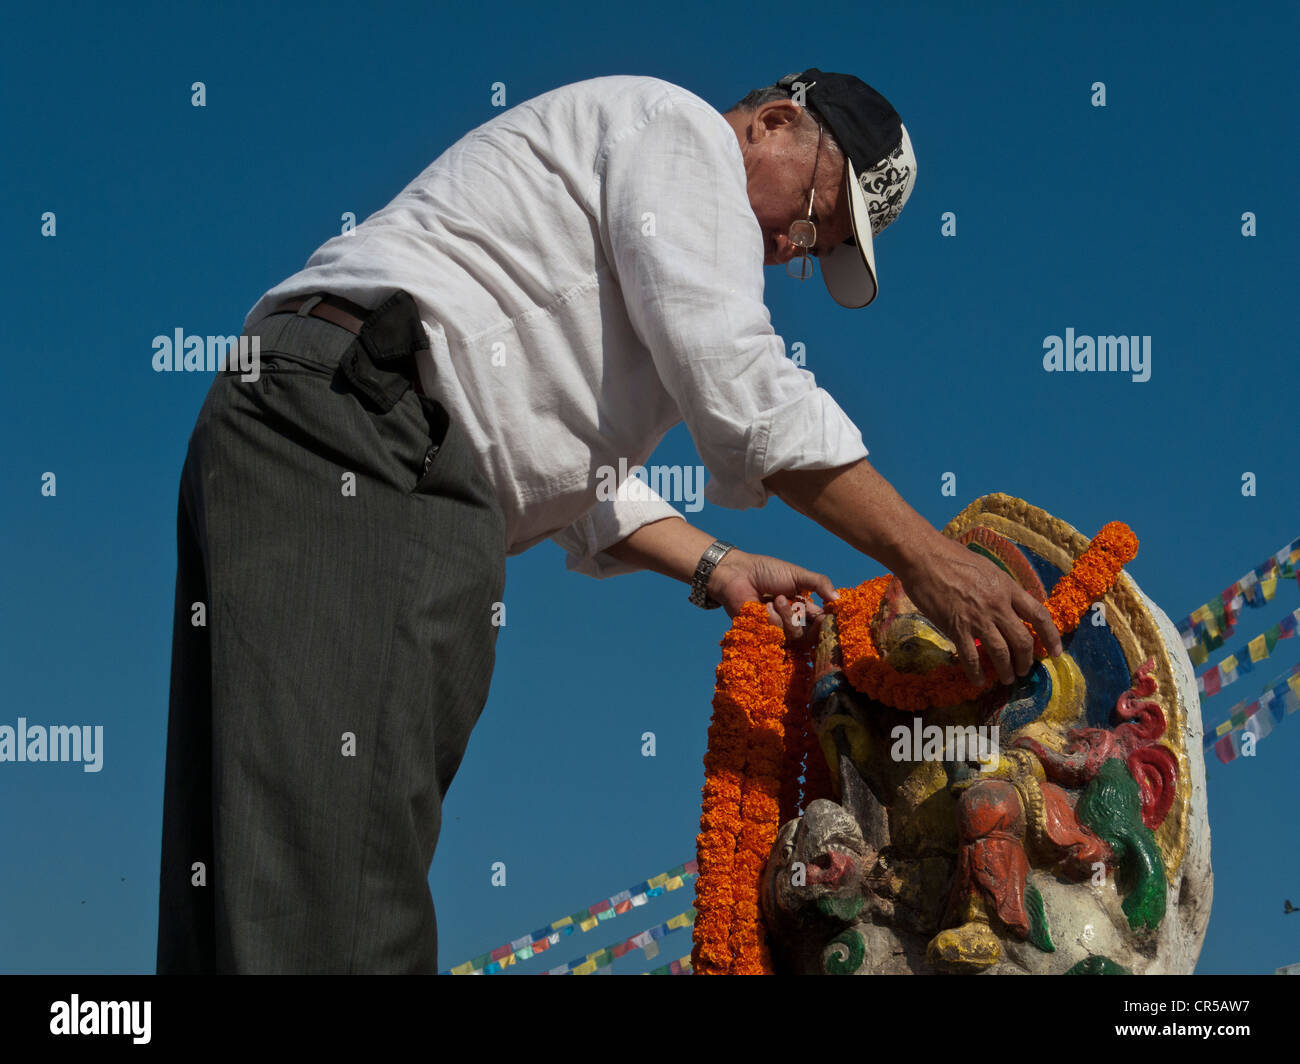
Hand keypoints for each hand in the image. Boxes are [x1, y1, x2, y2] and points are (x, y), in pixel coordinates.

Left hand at [707, 548, 837, 650]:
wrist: (738, 573)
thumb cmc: (767, 571)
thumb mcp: (798, 575)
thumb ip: (819, 584)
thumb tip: (840, 599)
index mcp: (803, 608)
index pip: (822, 622)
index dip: (829, 622)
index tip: (832, 616)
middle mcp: (792, 622)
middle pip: (813, 636)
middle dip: (815, 627)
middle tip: (814, 615)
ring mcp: (777, 630)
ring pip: (796, 637)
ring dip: (790, 616)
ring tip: (778, 598)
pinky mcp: (762, 636)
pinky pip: (777, 635)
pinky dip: (774, 617)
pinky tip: (765, 605)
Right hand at [895, 533, 1062, 685]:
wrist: (924, 558)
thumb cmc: (952, 557)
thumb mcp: (988, 568)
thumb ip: (1001, 587)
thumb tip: (1012, 601)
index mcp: (1008, 588)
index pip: (1039, 615)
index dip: (1052, 637)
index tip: (1056, 652)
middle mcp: (998, 606)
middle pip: (1022, 640)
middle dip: (1026, 660)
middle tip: (1024, 670)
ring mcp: (977, 618)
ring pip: (1001, 652)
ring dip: (1007, 670)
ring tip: (1007, 679)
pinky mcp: (956, 628)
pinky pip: (971, 657)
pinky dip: (976, 672)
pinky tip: (979, 681)